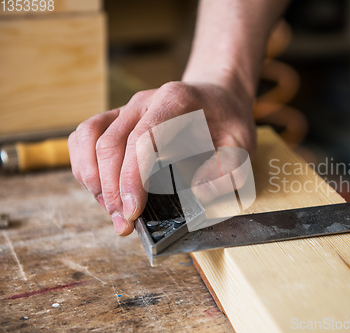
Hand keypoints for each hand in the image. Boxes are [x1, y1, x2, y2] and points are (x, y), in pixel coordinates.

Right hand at [68, 81, 255, 235]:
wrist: (216, 97)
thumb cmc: (227, 122)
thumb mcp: (243, 145)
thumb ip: (230, 170)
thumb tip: (200, 193)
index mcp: (176, 102)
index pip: (143, 139)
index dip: (132, 177)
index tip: (133, 211)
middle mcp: (145, 101)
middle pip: (111, 143)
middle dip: (112, 190)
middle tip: (123, 224)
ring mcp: (127, 108)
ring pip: (90, 138)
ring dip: (93, 179)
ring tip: (111, 210)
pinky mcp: (116, 118)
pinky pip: (85, 136)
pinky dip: (84, 164)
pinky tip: (99, 189)